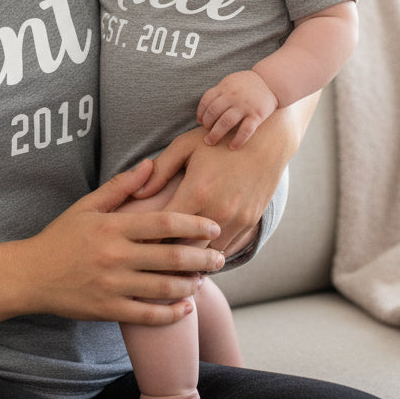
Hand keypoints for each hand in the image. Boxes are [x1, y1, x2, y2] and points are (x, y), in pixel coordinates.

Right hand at [19, 160, 224, 325]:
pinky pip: (147, 315)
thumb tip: (150, 164)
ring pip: (163, 288)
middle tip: (221, 258)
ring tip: (204, 280)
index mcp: (112, 227)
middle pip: (170, 257)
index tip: (213, 226)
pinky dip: (171, 313)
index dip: (192, 224)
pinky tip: (185, 308)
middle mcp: (115, 256)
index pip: (162, 223)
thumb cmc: (61, 237)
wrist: (30, 274)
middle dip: (202, 258)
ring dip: (190, 284)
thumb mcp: (87, 206)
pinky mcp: (107, 310)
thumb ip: (121, 187)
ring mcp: (111, 285)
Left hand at [134, 95, 317, 253]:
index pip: (164, 229)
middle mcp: (217, 210)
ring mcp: (236, 219)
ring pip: (206, 254)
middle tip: (147, 260)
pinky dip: (210, 253)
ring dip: (189, 258)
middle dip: (165, 255)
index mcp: (196, 192)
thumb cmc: (219, 138)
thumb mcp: (185, 146)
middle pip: (184, 249)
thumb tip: (136, 195)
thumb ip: (159, 170)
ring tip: (170, 260)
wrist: (266, 139)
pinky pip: (225, 249)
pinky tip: (196, 252)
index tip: (133, 244)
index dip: (147, 239)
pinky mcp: (249, 223)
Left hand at [198, 70, 278, 147]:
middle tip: (206, 133)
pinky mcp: (257, 115)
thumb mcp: (230, 82)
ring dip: (215, 134)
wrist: (271, 81)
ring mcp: (245, 106)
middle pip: (213, 112)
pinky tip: (232, 147)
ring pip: (226, 122)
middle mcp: (233, 96)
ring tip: (210, 141)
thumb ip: (219, 93)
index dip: (200, 113)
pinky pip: (245, 130)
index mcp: (224, 87)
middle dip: (206, 124)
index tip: (200, 121)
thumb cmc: (247, 84)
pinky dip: (238, 140)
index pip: (206, 100)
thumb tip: (204, 111)